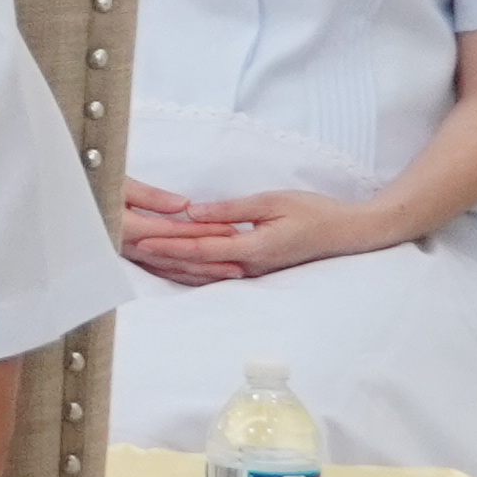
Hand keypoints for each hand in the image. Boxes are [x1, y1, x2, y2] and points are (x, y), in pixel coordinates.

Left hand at [123, 183, 384, 287]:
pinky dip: (191, 269)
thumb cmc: (314, 212)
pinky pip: (216, 273)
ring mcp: (253, 272)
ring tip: (140, 259)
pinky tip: (173, 265)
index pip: (200, 248)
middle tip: (127, 250)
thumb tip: (192, 211)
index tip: (141, 240)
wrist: (348, 233)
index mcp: (253, 249)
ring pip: (203, 274)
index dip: (168, 245)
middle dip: (160, 259)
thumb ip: (231, 209)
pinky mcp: (256, 270)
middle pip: (195, 266)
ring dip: (172, 267)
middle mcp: (249, 267)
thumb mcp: (272, 201)